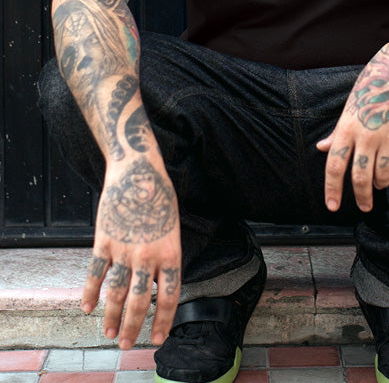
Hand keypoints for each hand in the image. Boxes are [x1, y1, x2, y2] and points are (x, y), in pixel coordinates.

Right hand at [81, 156, 180, 348]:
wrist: (138, 173)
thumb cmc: (159, 198)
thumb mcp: (172, 228)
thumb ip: (164, 257)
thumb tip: (155, 285)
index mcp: (171, 252)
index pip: (170, 296)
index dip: (163, 320)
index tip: (157, 339)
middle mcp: (148, 255)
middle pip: (141, 301)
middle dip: (134, 326)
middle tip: (127, 344)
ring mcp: (125, 249)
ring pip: (117, 293)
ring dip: (112, 316)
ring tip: (109, 333)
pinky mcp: (104, 241)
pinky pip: (96, 274)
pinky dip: (90, 293)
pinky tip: (88, 308)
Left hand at [317, 37, 388, 211]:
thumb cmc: (369, 89)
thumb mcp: (349, 109)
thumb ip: (337, 133)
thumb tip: (321, 148)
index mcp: (347, 128)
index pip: (335, 165)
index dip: (332, 189)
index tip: (332, 206)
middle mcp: (366, 135)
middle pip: (360, 177)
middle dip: (362, 197)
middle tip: (364, 206)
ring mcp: (388, 136)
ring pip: (383, 176)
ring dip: (381, 185)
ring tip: (380, 184)